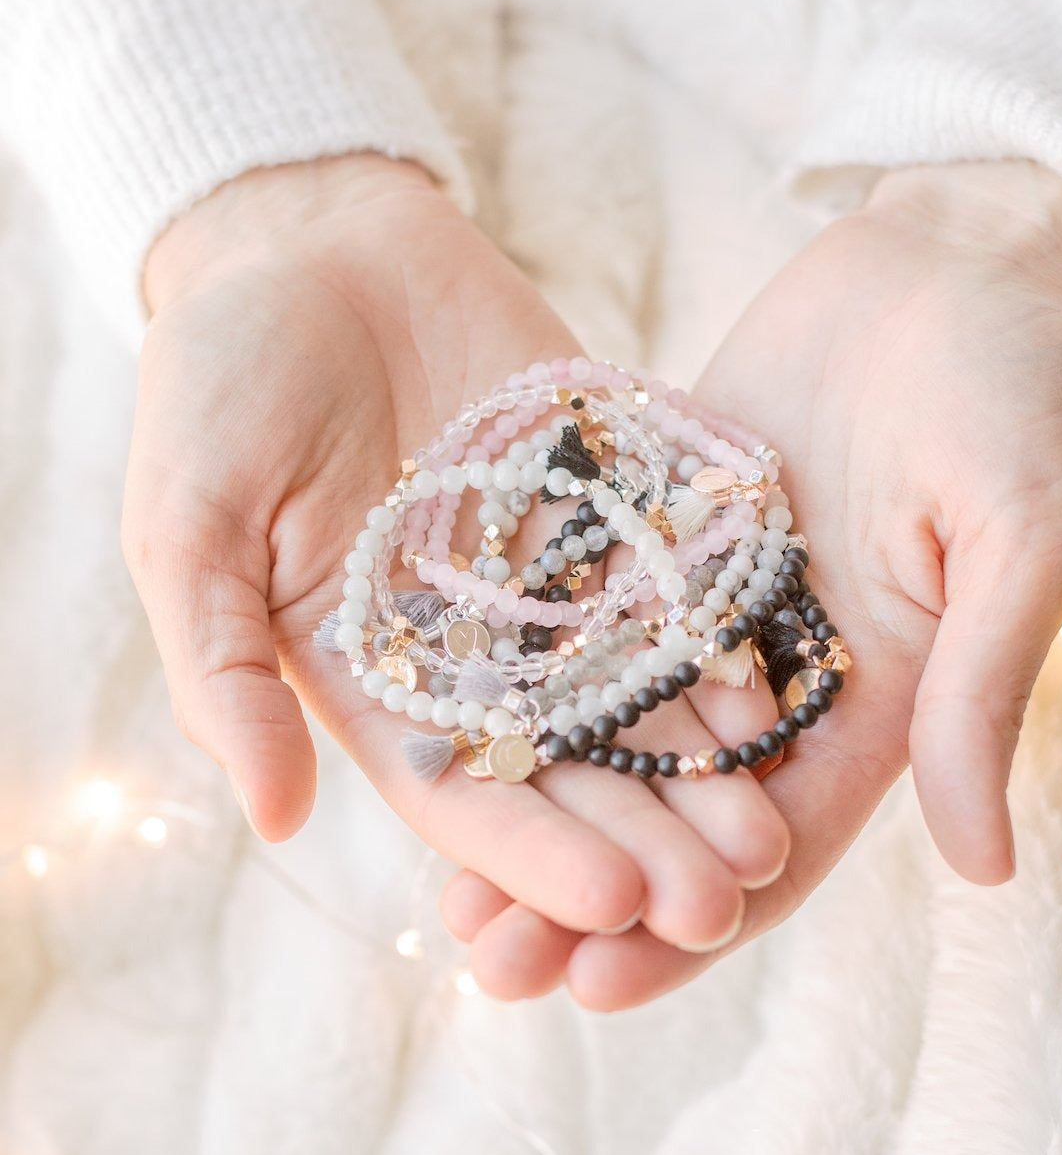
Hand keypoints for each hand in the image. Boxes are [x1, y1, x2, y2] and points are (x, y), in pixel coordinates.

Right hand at [123, 154, 789, 953]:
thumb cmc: (218, 385)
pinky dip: (723, 630)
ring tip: (775, 833)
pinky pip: (672, 571)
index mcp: (376, 675)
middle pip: (573, 763)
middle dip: (647, 837)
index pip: (463, 791)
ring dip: (705, 765)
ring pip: (638, 688)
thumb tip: (274, 822)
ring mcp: (552, 572)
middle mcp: (478, 644)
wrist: (307, 246)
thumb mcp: (189, 528)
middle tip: (729, 902)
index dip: (536, 855)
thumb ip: (224, 671)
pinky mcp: (609, 494)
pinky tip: (780, 686)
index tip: (613, 908)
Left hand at [441, 161, 1061, 1007]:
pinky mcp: (659, 524)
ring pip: (612, 728)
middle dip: (583, 892)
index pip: (775, 846)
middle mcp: (780, 671)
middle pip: (672, 811)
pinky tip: (441, 717)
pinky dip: (522, 674)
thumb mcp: (1017, 541)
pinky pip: (582, 609)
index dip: (690, 925)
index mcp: (876, 703)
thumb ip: (979, 691)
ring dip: (534, 806)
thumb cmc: (1020, 394)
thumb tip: (986, 866)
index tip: (596, 989)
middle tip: (481, 963)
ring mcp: (711, 599)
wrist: (960, 261)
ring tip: (439, 887)